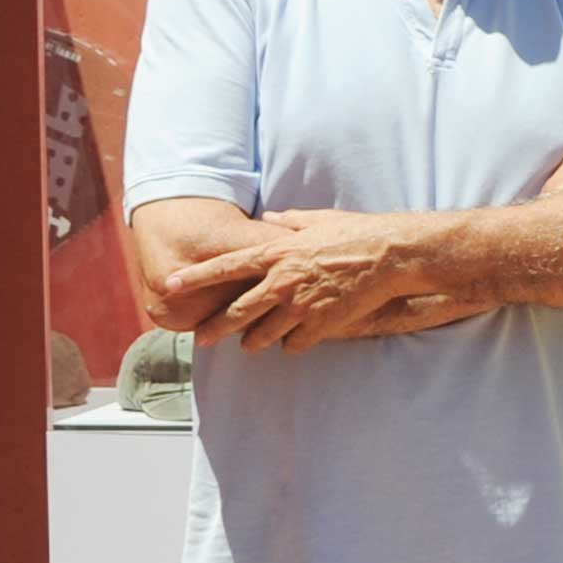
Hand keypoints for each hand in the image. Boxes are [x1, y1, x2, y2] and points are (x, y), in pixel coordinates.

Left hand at [162, 208, 416, 351]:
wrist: (391, 255)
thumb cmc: (356, 232)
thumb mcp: (316, 219)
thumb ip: (286, 221)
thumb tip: (269, 217)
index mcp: (275, 253)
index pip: (224, 267)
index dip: (195, 277)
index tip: (171, 284)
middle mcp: (281, 281)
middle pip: (236, 312)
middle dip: (214, 328)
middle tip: (200, 338)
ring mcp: (301, 306)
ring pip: (262, 334)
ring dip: (253, 341)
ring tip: (248, 345)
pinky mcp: (322, 324)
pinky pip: (295, 343)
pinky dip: (292, 344)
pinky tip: (293, 342)